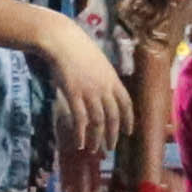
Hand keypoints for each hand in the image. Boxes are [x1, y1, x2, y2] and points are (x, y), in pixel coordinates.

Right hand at [36, 23, 131, 155]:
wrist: (62, 41)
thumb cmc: (79, 49)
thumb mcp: (100, 63)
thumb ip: (105, 80)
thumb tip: (106, 92)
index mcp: (113, 80)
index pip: (126, 104)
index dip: (128, 120)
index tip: (128, 133)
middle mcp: (105, 88)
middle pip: (113, 117)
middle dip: (113, 136)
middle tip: (110, 148)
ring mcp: (89, 92)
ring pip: (98, 122)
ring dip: (97, 139)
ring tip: (94, 149)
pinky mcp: (73, 95)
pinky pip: (80, 120)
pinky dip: (81, 134)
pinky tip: (80, 144)